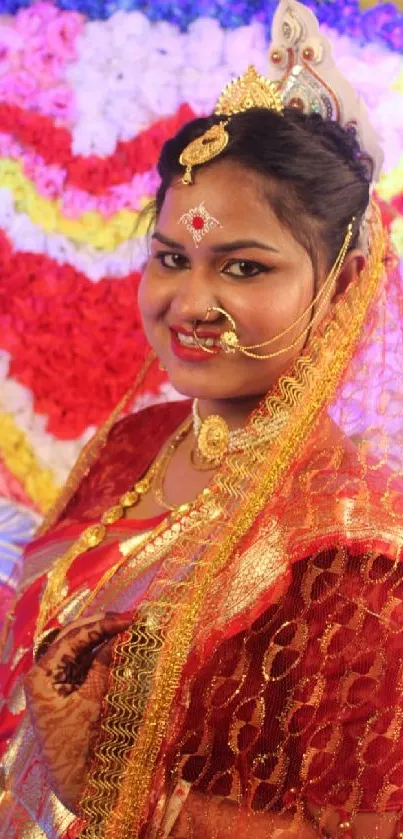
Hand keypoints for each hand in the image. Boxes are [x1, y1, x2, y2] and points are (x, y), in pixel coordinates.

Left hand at [25, 612, 132, 812]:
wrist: (78, 786)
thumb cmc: (79, 746)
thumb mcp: (93, 702)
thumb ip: (105, 665)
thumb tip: (123, 634)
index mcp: (41, 676)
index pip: (71, 638)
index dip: (101, 625)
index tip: (129, 619)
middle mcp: (47, 674)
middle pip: (76, 639)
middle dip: (103, 627)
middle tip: (132, 619)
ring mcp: (60, 682)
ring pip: (84, 648)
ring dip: (107, 638)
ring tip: (131, 629)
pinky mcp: (74, 691)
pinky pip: (90, 663)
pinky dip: (107, 654)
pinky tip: (124, 647)